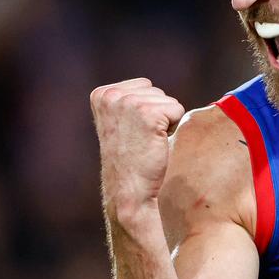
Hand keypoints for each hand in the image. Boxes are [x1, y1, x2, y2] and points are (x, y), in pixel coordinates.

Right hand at [91, 78, 184, 230]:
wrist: (130, 192)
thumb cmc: (129, 161)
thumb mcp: (119, 123)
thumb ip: (128, 102)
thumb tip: (150, 88)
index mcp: (101, 94)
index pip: (144, 87)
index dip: (147, 111)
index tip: (132, 133)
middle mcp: (111, 95)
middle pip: (157, 92)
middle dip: (157, 115)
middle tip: (141, 141)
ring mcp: (128, 103)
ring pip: (168, 101)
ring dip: (165, 122)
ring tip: (147, 143)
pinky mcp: (148, 113)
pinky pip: (177, 110)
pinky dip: (173, 128)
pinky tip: (156, 144)